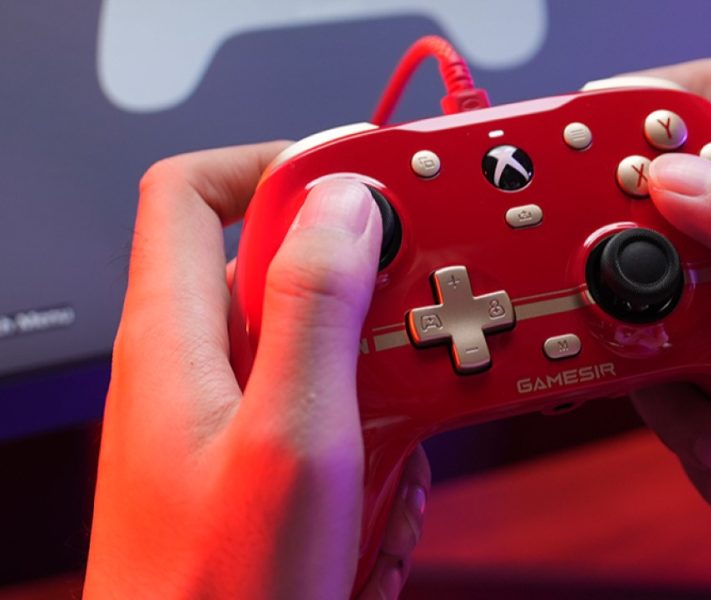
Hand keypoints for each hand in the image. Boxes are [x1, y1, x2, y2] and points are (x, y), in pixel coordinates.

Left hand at [84, 143, 429, 598]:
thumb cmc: (216, 592)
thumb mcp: (290, 435)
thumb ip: (315, 307)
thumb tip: (345, 206)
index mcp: (175, 338)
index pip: (194, 190)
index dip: (276, 164)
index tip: (362, 183)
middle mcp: (193, 367)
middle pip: (279, 270)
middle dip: (362, 293)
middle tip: (415, 324)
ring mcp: (225, 417)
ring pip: (316, 349)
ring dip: (377, 383)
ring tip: (401, 437)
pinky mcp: (254, 461)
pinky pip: (323, 415)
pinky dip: (369, 443)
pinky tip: (381, 497)